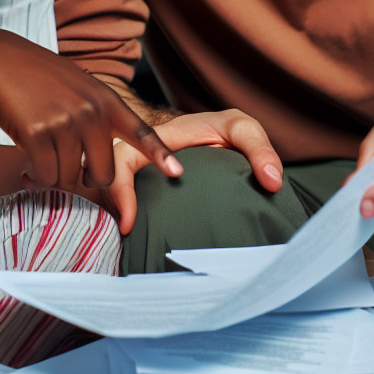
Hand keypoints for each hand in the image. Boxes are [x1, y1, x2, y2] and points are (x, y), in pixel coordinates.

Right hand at [0, 29, 180, 194]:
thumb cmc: (33, 78)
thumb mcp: (75, 86)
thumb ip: (92, 116)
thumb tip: (92, 164)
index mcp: (104, 99)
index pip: (139, 130)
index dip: (160, 153)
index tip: (178, 172)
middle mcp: (91, 111)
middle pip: (102, 173)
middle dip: (83, 179)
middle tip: (63, 169)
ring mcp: (66, 121)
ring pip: (69, 178)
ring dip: (51, 176)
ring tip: (38, 158)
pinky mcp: (39, 133)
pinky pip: (45, 175)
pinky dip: (34, 177)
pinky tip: (25, 165)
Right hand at [98, 109, 281, 234]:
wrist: (215, 143)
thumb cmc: (223, 132)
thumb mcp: (241, 129)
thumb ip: (259, 148)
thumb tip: (272, 180)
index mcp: (157, 140)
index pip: (125, 154)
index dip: (124, 181)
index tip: (140, 208)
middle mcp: (139, 159)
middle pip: (102, 177)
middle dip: (109, 199)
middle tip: (127, 229)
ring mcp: (138, 179)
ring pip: (103, 194)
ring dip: (108, 213)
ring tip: (125, 241)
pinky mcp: (142, 197)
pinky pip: (117, 208)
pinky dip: (117, 222)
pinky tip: (133, 244)